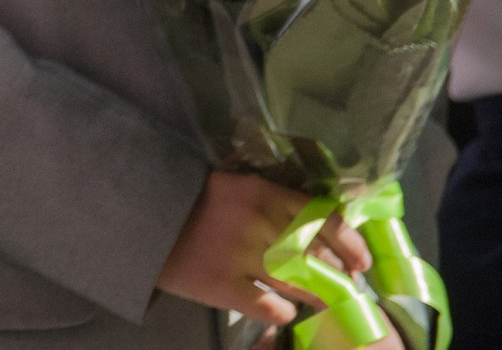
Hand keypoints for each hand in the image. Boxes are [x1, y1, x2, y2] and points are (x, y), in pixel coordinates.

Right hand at [156, 171, 339, 327]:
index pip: (325, 219)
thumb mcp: (234, 189)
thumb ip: (272, 205)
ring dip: (316, 296)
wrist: (140, 218)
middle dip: (336, 276)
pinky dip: (285, 312)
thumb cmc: (190, 202)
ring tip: (317, 300)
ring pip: (303, 285)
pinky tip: (281, 309)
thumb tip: (318, 233)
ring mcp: (243, 257)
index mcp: (263, 193)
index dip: (351, 244)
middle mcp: (260, 224)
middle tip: (340, 286)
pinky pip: (275, 308)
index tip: (361, 261)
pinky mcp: (226, 287)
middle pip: (319, 257)